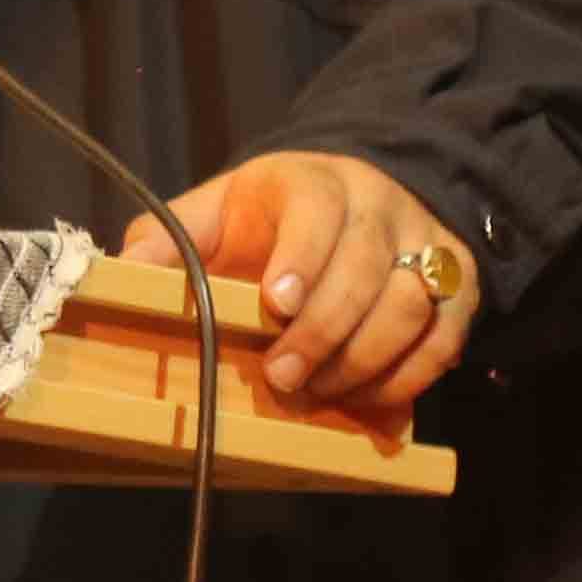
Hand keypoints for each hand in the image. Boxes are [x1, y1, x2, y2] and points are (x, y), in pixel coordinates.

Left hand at [119, 149, 475, 418]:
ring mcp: (427, 244)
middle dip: (324, 330)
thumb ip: (169, 237)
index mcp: (315, 182)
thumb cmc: (270, 220)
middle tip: (283, 376)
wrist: (354, 201)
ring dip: (365, 359)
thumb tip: (120, 269)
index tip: (276, 303)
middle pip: (366, 267)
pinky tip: (368, 399)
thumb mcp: (215, 213)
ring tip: (319, 393)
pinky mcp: (460, 284)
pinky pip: (446, 335)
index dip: (301, 257)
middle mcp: (381, 206)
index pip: (318, 209)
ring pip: (412, 304)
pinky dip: (410, 375)